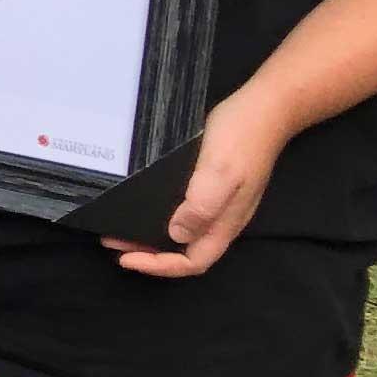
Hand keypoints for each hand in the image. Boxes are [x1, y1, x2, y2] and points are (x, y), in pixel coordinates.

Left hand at [114, 99, 286, 277]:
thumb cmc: (240, 140)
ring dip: (151, 235)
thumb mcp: (219, 173)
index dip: (159, 266)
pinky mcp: (211, 186)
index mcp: (225, 223)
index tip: (125, 258)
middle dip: (149, 253)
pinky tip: (142, 203)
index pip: (193, 262)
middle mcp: (221, 219)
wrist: (263, 110)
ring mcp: (218, 203)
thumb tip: (177, 235)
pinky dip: (160, 215)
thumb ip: (201, 207)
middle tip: (113, 242)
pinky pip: (183, 212)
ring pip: (182, 233)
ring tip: (120, 228)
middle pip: (185, 251)